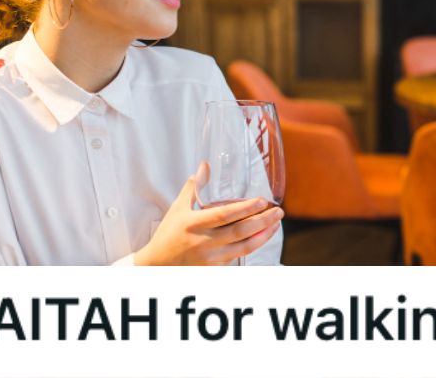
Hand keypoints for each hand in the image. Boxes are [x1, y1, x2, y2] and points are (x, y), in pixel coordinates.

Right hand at [134, 171, 283, 265]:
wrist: (157, 265)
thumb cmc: (168, 234)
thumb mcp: (178, 208)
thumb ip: (194, 187)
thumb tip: (205, 165)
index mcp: (194, 224)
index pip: (224, 215)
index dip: (245, 208)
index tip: (262, 201)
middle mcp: (204, 242)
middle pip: (239, 232)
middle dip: (262, 221)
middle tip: (278, 212)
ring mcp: (210, 258)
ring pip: (244, 247)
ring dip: (263, 235)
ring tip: (275, 224)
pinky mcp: (214, 269)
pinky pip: (238, 257)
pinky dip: (252, 247)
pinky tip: (262, 238)